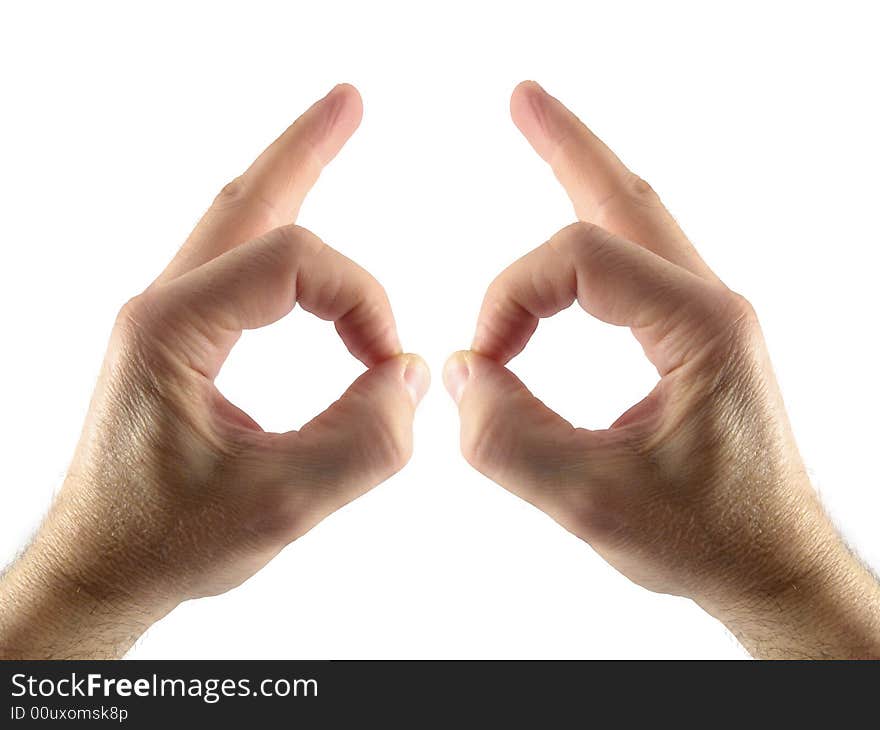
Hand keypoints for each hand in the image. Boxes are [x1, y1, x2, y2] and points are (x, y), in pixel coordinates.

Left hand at [0, 84, 428, 658]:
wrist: (102, 568)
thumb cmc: (168, 541)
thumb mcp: (279, 505)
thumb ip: (363, 442)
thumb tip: (411, 375)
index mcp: (172, 330)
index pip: (293, 263)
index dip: (363, 299)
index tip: (392, 364)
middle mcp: (161, 308)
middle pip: (245, 199)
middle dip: (304, 148)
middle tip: (350, 100)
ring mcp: (164, 320)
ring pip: (232, 223)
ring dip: (285, 178)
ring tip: (329, 136)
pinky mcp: (175, 342)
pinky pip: (231, 267)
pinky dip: (274, 238)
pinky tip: (297, 241)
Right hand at [444, 81, 879, 658]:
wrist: (770, 566)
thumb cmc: (706, 540)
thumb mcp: (595, 504)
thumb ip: (511, 440)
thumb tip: (460, 374)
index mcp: (701, 327)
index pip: (580, 261)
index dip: (509, 296)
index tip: (478, 361)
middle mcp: (711, 305)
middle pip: (628, 198)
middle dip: (570, 145)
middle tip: (522, 99)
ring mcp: (707, 318)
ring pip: (640, 222)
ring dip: (586, 177)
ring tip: (544, 132)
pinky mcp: (695, 340)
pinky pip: (640, 265)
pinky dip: (597, 235)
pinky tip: (572, 240)